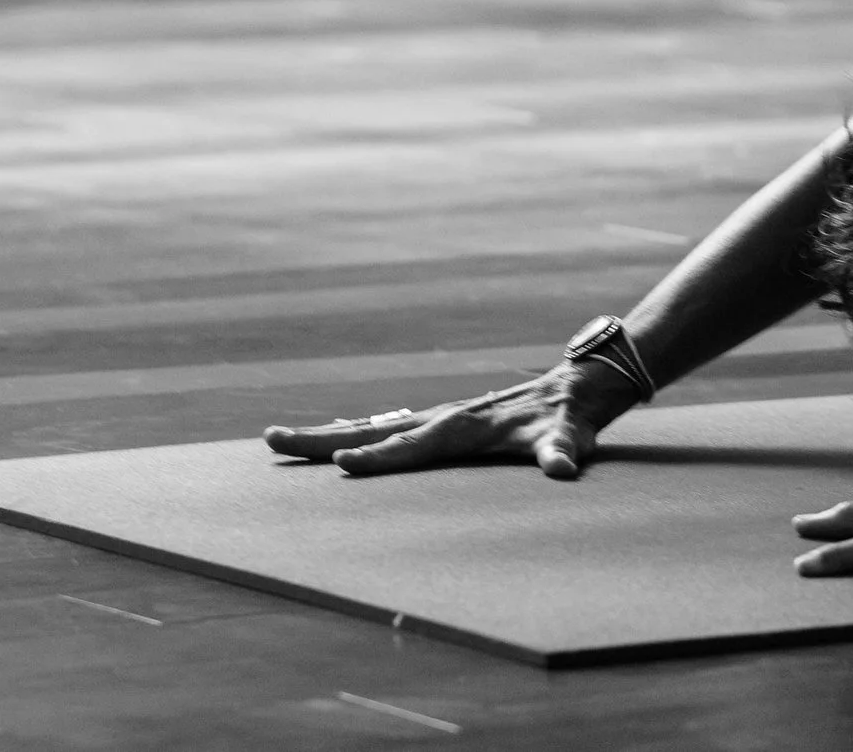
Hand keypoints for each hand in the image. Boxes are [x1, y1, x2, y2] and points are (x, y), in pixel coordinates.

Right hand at [262, 362, 635, 479]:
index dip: (380, 458)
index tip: (344, 465)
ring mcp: (441, 417)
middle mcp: (444, 418)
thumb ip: (563, 451)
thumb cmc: (573, 418)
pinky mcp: (444, 421)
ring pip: (374, 427)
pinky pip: (389, 429)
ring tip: (281, 439)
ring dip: (328, 435)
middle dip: (323, 439)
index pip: (413, 446)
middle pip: (374, 430)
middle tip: (272, 440)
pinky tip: (335, 441)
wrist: (580, 385)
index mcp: (465, 427)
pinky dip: (355, 433)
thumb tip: (563, 467)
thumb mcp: (571, 437)